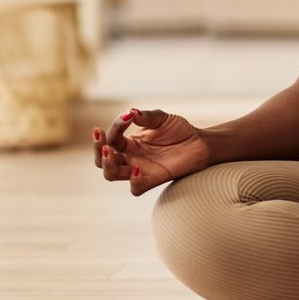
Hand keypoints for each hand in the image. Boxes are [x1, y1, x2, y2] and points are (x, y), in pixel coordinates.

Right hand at [90, 107, 208, 195]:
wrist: (200, 143)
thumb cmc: (179, 131)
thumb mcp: (162, 118)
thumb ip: (147, 116)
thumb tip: (131, 112)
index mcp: (130, 143)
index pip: (112, 138)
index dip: (115, 126)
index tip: (127, 116)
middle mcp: (131, 157)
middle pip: (102, 160)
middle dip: (97, 149)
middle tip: (101, 139)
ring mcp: (140, 169)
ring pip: (112, 174)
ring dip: (107, 164)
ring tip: (110, 152)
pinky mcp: (154, 179)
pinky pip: (136, 188)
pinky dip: (133, 181)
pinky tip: (136, 168)